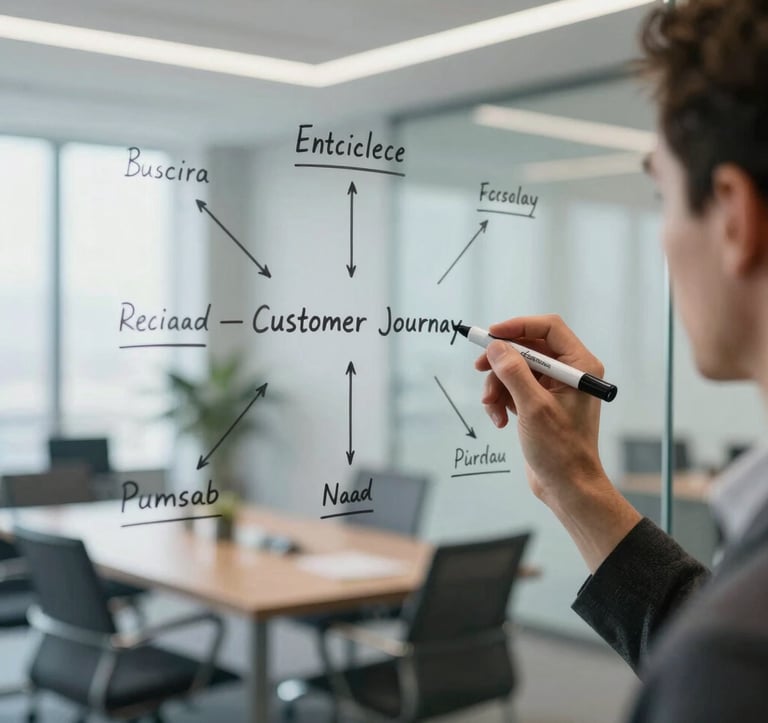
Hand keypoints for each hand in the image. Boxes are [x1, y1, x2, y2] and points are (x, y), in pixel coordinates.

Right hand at [475, 314, 606, 503]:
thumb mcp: (533, 408)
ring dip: (497, 387)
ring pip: (515, 369)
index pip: (549, 328)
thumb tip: (495, 346)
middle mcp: (569, 373)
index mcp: (580, 366)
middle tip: (478, 367)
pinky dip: (502, 401)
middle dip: (501, 362)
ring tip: (492, 409)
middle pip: (527, 348)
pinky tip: (500, 421)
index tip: (491, 335)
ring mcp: (553, 389)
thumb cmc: (561, 450)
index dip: (518, 327)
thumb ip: (513, 372)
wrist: (567, 487)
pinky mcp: (540, 403)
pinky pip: (514, 388)